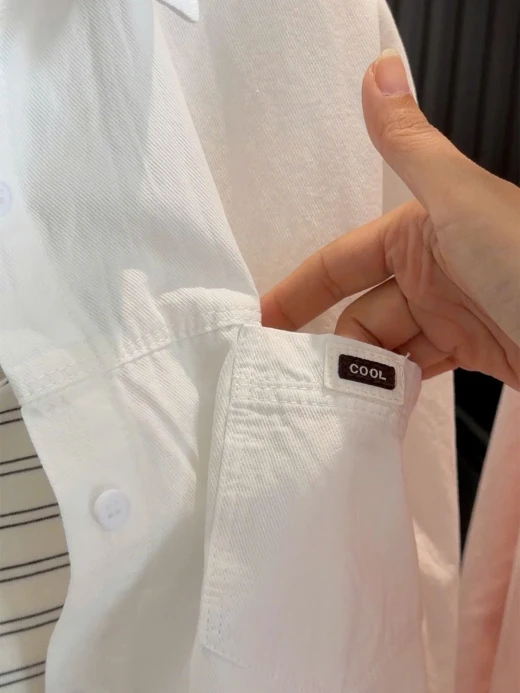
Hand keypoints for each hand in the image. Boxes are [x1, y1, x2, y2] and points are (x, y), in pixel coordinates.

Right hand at [261, 50, 519, 389]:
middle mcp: (433, 270)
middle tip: (300, 380)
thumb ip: (409, 146)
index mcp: (421, 230)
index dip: (300, 291)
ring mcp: (452, 313)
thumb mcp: (459, 200)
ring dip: (365, 372)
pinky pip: (420, 368)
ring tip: (339, 402)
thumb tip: (379, 72)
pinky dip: (399, 385)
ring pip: (388, 346)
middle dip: (331, 344)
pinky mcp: (473, 351)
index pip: (342, 262)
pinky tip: (382, 403)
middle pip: (360, 312)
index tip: (265, 323)